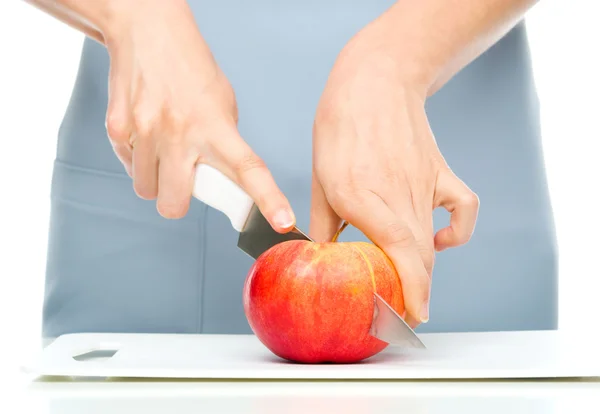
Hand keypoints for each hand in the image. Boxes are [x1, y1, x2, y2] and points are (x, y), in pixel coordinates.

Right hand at [102, 1, 294, 229]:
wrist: (146, 31)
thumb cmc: (189, 68)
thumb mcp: (222, 103)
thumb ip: (222, 143)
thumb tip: (220, 178)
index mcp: (215, 125)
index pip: (248, 169)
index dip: (268, 199)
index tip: (283, 222)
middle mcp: (179, 132)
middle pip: (175, 204)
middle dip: (179, 200)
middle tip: (184, 176)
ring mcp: (145, 132)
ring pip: (147, 190)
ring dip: (156, 179)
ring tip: (162, 148)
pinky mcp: (116, 128)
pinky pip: (127, 166)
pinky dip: (137, 159)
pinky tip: (146, 134)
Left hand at [310, 16, 478, 326]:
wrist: (375, 83)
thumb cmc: (339, 129)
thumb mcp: (319, 179)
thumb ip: (323, 224)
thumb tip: (324, 258)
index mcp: (361, 195)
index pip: (398, 250)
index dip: (411, 288)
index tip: (414, 316)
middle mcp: (397, 194)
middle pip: (418, 255)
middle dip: (414, 292)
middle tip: (400, 314)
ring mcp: (424, 184)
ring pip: (432, 241)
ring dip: (424, 271)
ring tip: (412, 287)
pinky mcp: (440, 173)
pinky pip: (462, 210)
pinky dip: (457, 232)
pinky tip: (440, 241)